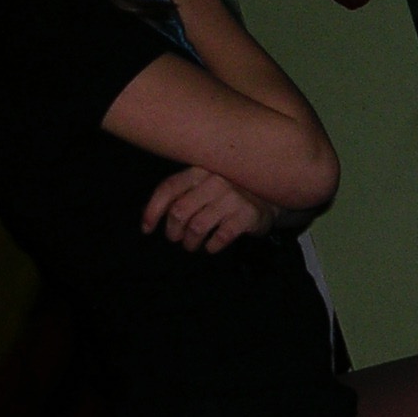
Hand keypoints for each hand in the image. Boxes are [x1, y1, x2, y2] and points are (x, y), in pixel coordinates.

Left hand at [143, 166, 278, 251]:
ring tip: (192, 245)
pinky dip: (211, 246)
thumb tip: (148, 216)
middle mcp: (215, 180)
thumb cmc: (228, 193)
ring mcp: (232, 197)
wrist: (270, 197)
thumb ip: (181, 193)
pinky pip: (220, 237)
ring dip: (190, 242)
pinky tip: (212, 246)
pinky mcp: (246, 214)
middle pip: (179, 211)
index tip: (147, 229)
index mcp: (199, 170)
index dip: (152, 211)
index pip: (168, 189)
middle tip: (177, 239)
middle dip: (173, 231)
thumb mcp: (203, 185)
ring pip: (197, 226)